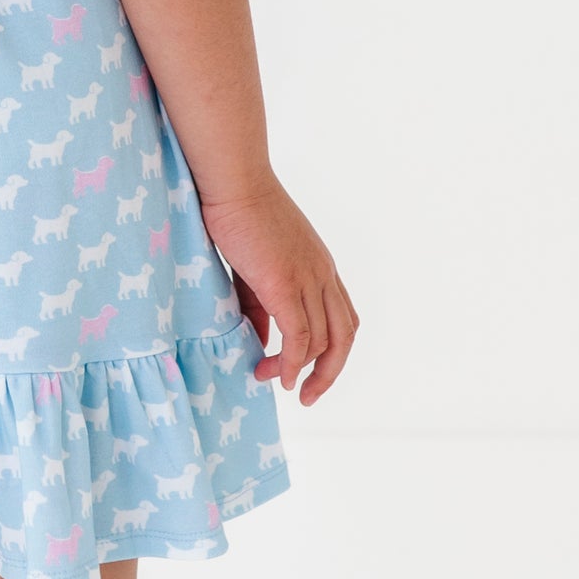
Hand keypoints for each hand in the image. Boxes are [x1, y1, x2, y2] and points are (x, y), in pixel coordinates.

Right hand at [198, 170, 358, 406]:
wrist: (233, 182)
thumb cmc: (238, 215)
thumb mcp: (255, 267)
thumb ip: (261, 307)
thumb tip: (262, 344)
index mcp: (321, 267)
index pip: (344, 319)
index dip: (332, 352)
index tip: (307, 372)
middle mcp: (323, 275)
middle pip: (345, 336)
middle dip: (330, 372)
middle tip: (308, 396)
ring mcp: (307, 279)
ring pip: (323, 341)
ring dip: (299, 369)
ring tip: (272, 378)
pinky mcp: (285, 284)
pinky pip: (299, 338)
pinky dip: (292, 363)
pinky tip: (277, 375)